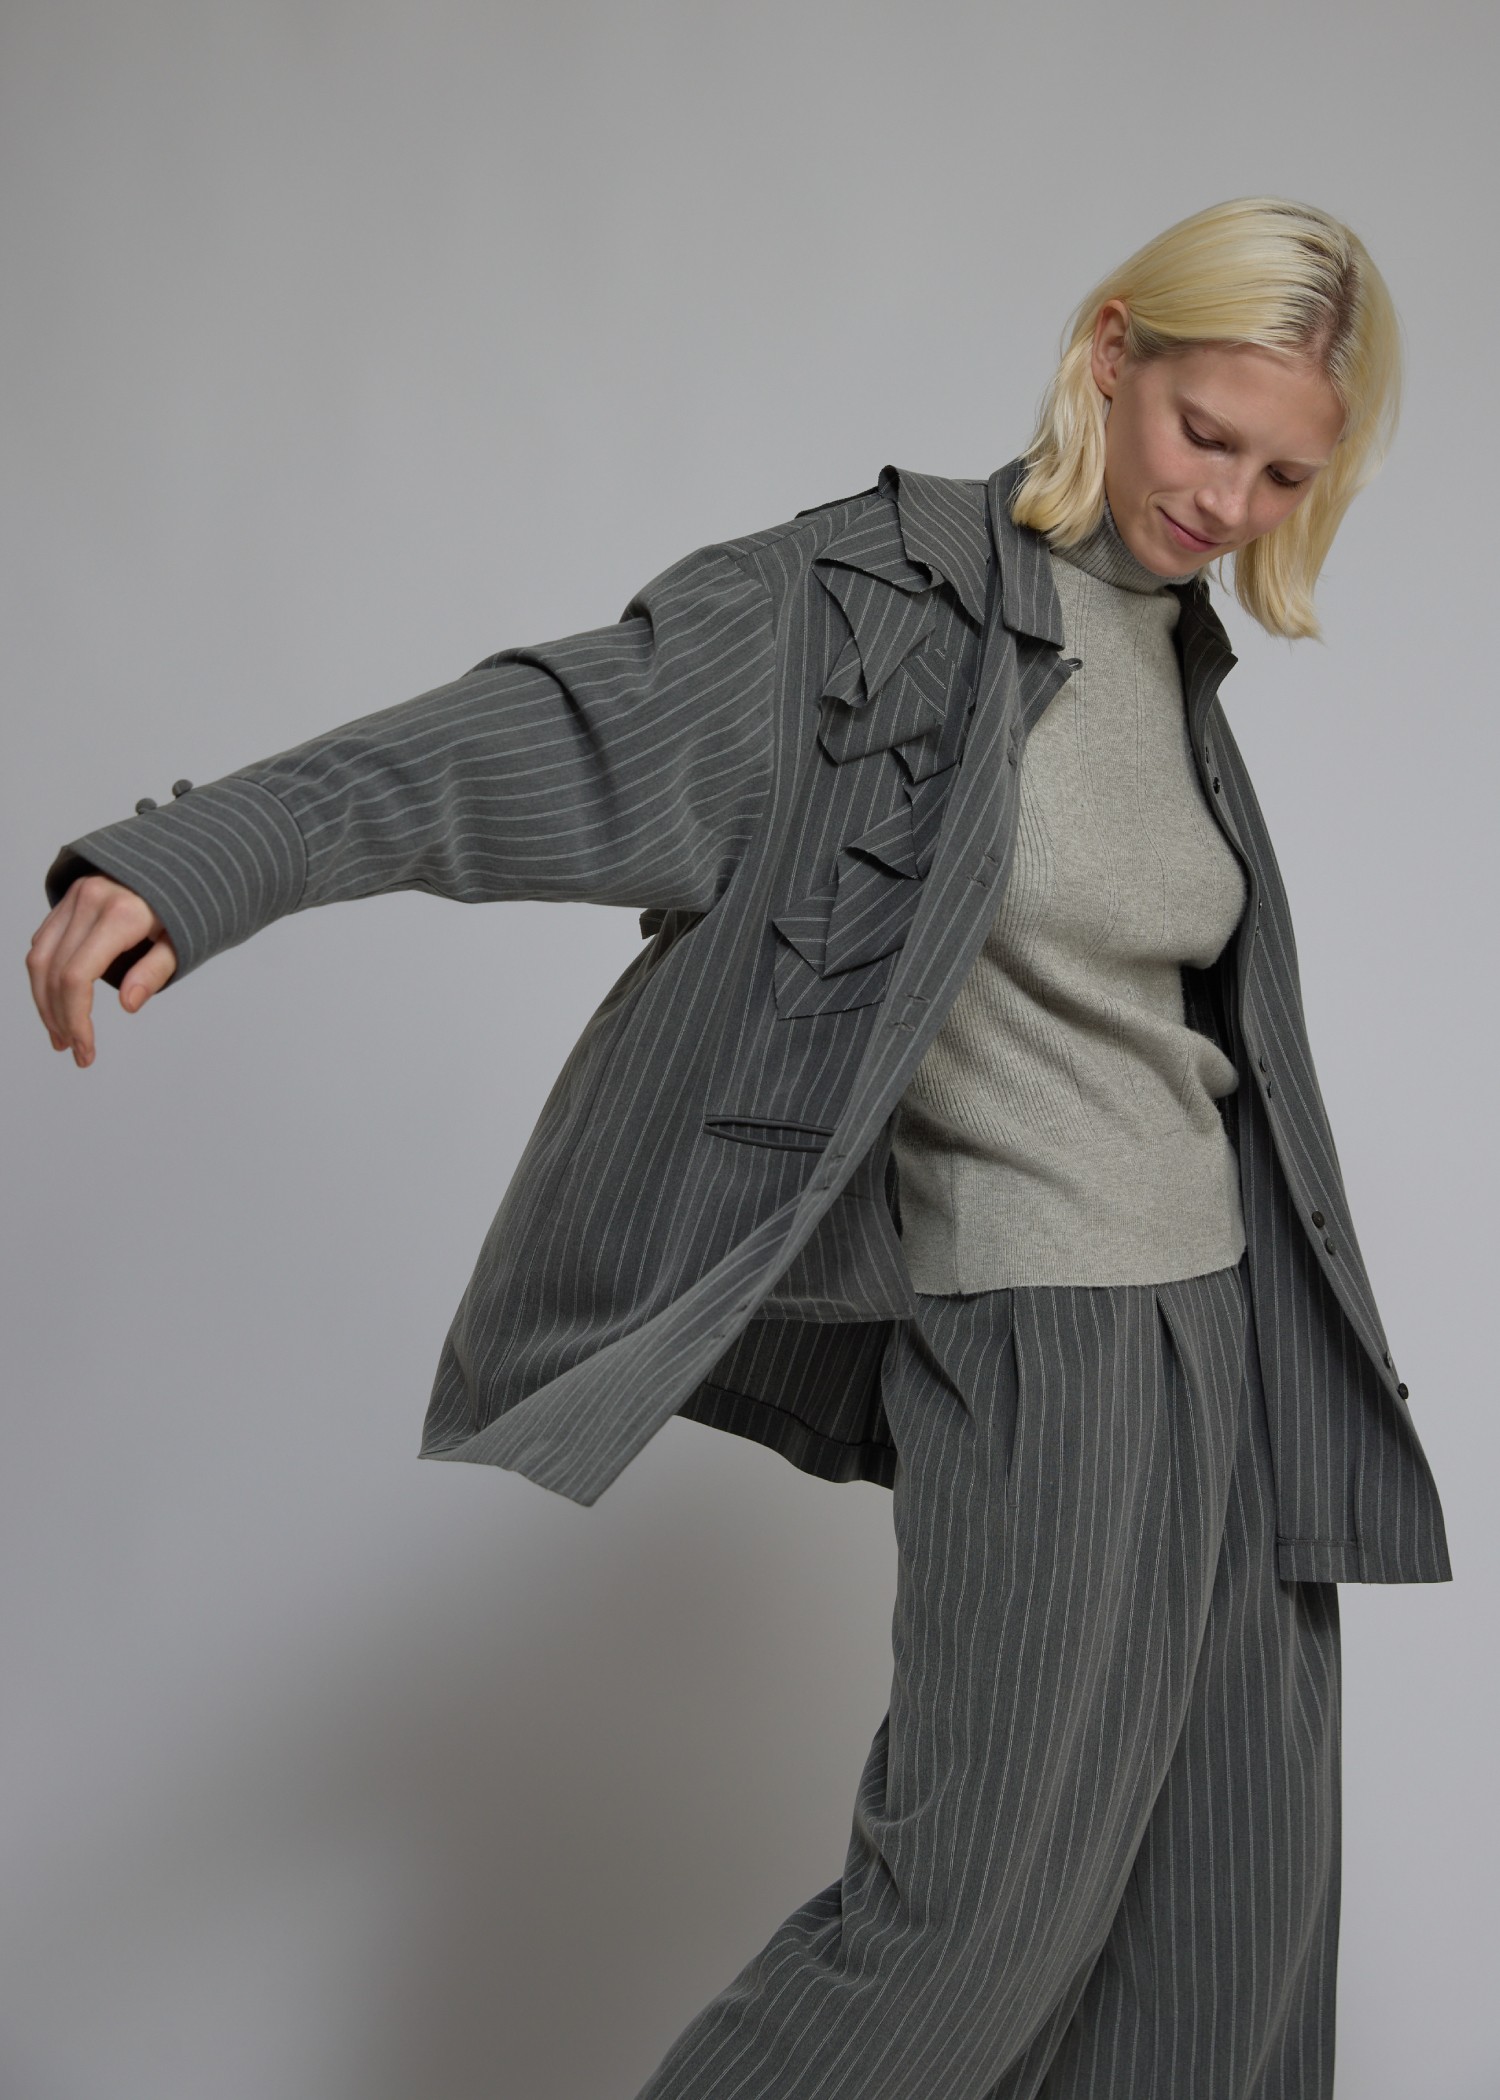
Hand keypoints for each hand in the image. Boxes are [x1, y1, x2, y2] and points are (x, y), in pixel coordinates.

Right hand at [27, 874, 178, 1067]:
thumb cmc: (189, 904)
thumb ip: (154, 971)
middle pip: (53, 972)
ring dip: (44, 1001)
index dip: (75, 1019)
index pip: (77, 977)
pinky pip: (44, 940)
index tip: (85, 1049)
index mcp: (122, 914)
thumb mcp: (183, 940)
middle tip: (72, 1049)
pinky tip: (55, 1000)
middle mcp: (91, 900)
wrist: (185, 860)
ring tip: (60, 1034)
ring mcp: (75, 895)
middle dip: (58, 1018)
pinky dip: (44, 974)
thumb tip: (128, 1005)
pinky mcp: (68, 895)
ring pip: (40, 957)